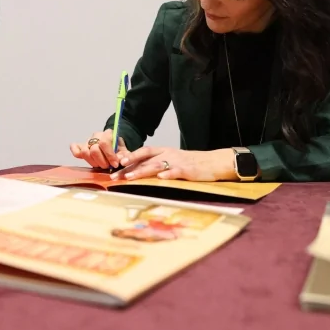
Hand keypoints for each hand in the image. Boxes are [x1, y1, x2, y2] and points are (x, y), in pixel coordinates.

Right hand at [69, 130, 128, 169]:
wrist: (114, 147)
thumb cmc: (119, 150)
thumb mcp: (125, 152)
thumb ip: (124, 156)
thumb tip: (121, 161)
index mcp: (108, 134)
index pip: (104, 143)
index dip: (109, 155)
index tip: (115, 164)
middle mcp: (97, 135)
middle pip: (94, 150)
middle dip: (101, 161)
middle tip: (107, 166)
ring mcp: (88, 140)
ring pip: (85, 152)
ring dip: (93, 162)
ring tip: (99, 165)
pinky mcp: (81, 146)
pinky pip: (75, 148)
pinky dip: (76, 152)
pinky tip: (85, 158)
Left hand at [112, 147, 237, 181]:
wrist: (214, 162)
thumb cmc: (191, 164)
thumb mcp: (173, 160)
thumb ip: (158, 163)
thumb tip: (139, 170)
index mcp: (164, 151)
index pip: (143, 152)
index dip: (129, 157)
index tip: (116, 164)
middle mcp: (168, 154)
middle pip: (145, 159)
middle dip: (129, 167)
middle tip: (116, 175)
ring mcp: (177, 162)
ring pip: (156, 165)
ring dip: (142, 171)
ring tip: (130, 177)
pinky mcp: (187, 170)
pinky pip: (176, 171)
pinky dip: (168, 174)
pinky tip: (160, 178)